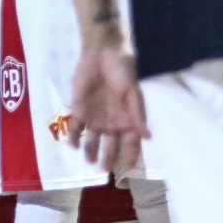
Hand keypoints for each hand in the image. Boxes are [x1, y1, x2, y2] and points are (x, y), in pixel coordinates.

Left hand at [67, 43, 146, 174]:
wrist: (102, 53)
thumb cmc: (123, 70)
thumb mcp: (133, 92)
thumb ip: (138, 114)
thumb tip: (148, 137)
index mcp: (128, 119)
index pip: (131, 143)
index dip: (130, 155)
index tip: (128, 168)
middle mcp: (112, 123)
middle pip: (111, 146)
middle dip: (108, 158)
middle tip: (105, 169)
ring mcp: (95, 118)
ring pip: (92, 141)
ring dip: (90, 152)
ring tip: (90, 161)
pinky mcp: (78, 111)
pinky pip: (75, 129)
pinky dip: (73, 138)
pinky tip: (73, 146)